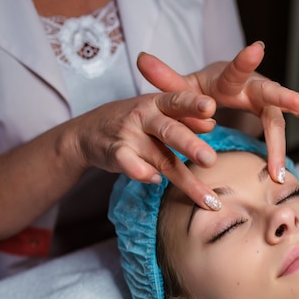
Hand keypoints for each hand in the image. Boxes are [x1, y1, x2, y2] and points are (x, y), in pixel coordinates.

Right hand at [70, 90, 225, 210]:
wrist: (87, 132)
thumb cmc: (134, 122)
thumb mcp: (157, 112)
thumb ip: (184, 118)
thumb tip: (211, 124)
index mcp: (159, 103)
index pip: (178, 101)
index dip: (193, 104)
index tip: (211, 107)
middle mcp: (144, 117)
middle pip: (171, 131)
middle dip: (191, 146)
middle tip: (210, 160)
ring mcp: (129, 136)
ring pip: (161, 158)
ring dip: (186, 180)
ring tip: (207, 197)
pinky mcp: (116, 153)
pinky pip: (130, 165)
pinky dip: (142, 173)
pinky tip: (156, 181)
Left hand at [137, 41, 298, 184]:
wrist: (216, 88)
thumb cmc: (197, 91)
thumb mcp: (179, 89)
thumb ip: (164, 78)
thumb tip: (141, 58)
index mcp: (226, 78)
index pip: (236, 70)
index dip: (246, 60)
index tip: (258, 48)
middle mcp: (249, 85)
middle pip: (269, 91)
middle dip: (286, 98)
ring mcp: (262, 98)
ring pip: (277, 117)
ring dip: (283, 140)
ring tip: (279, 169)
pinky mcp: (269, 110)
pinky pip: (286, 119)